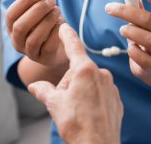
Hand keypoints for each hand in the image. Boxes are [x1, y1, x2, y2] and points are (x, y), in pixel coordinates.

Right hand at [6, 0, 66, 65]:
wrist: (59, 46)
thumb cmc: (47, 24)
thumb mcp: (41, 12)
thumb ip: (39, 2)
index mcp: (11, 27)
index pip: (11, 15)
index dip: (24, 2)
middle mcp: (17, 41)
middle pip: (20, 27)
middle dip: (37, 11)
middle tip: (52, 1)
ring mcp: (29, 53)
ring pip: (33, 39)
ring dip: (47, 22)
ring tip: (57, 11)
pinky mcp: (44, 59)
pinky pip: (48, 47)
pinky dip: (55, 33)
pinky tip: (62, 23)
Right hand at [28, 24, 122, 143]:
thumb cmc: (76, 124)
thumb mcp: (54, 104)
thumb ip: (43, 90)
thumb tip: (34, 86)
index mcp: (84, 71)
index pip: (74, 46)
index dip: (67, 35)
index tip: (64, 26)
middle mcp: (101, 74)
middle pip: (78, 70)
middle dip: (69, 82)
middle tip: (65, 101)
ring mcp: (111, 87)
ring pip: (89, 82)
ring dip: (80, 91)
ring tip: (77, 110)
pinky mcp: (116, 99)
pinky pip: (100, 93)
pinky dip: (92, 99)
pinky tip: (88, 114)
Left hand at [105, 0, 150, 85]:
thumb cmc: (147, 38)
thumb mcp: (145, 23)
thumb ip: (137, 8)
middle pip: (149, 19)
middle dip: (126, 11)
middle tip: (110, 8)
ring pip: (149, 39)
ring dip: (130, 31)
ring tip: (122, 30)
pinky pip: (143, 58)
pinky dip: (132, 51)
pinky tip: (130, 48)